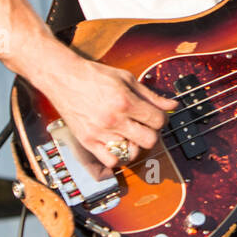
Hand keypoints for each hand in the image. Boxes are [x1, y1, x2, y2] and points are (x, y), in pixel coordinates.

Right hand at [35, 53, 176, 177]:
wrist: (64, 77)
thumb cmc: (95, 76)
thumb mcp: (127, 79)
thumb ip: (151, 95)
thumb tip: (173, 105)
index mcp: (125, 101)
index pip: (157, 120)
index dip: (162, 118)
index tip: (156, 115)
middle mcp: (113, 119)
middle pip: (149, 140)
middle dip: (152, 133)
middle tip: (146, 126)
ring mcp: (99, 132)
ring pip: (131, 153)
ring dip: (136, 145)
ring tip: (132, 135)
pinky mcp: (87, 141)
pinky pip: (110, 161)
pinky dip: (118, 157)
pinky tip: (119, 144)